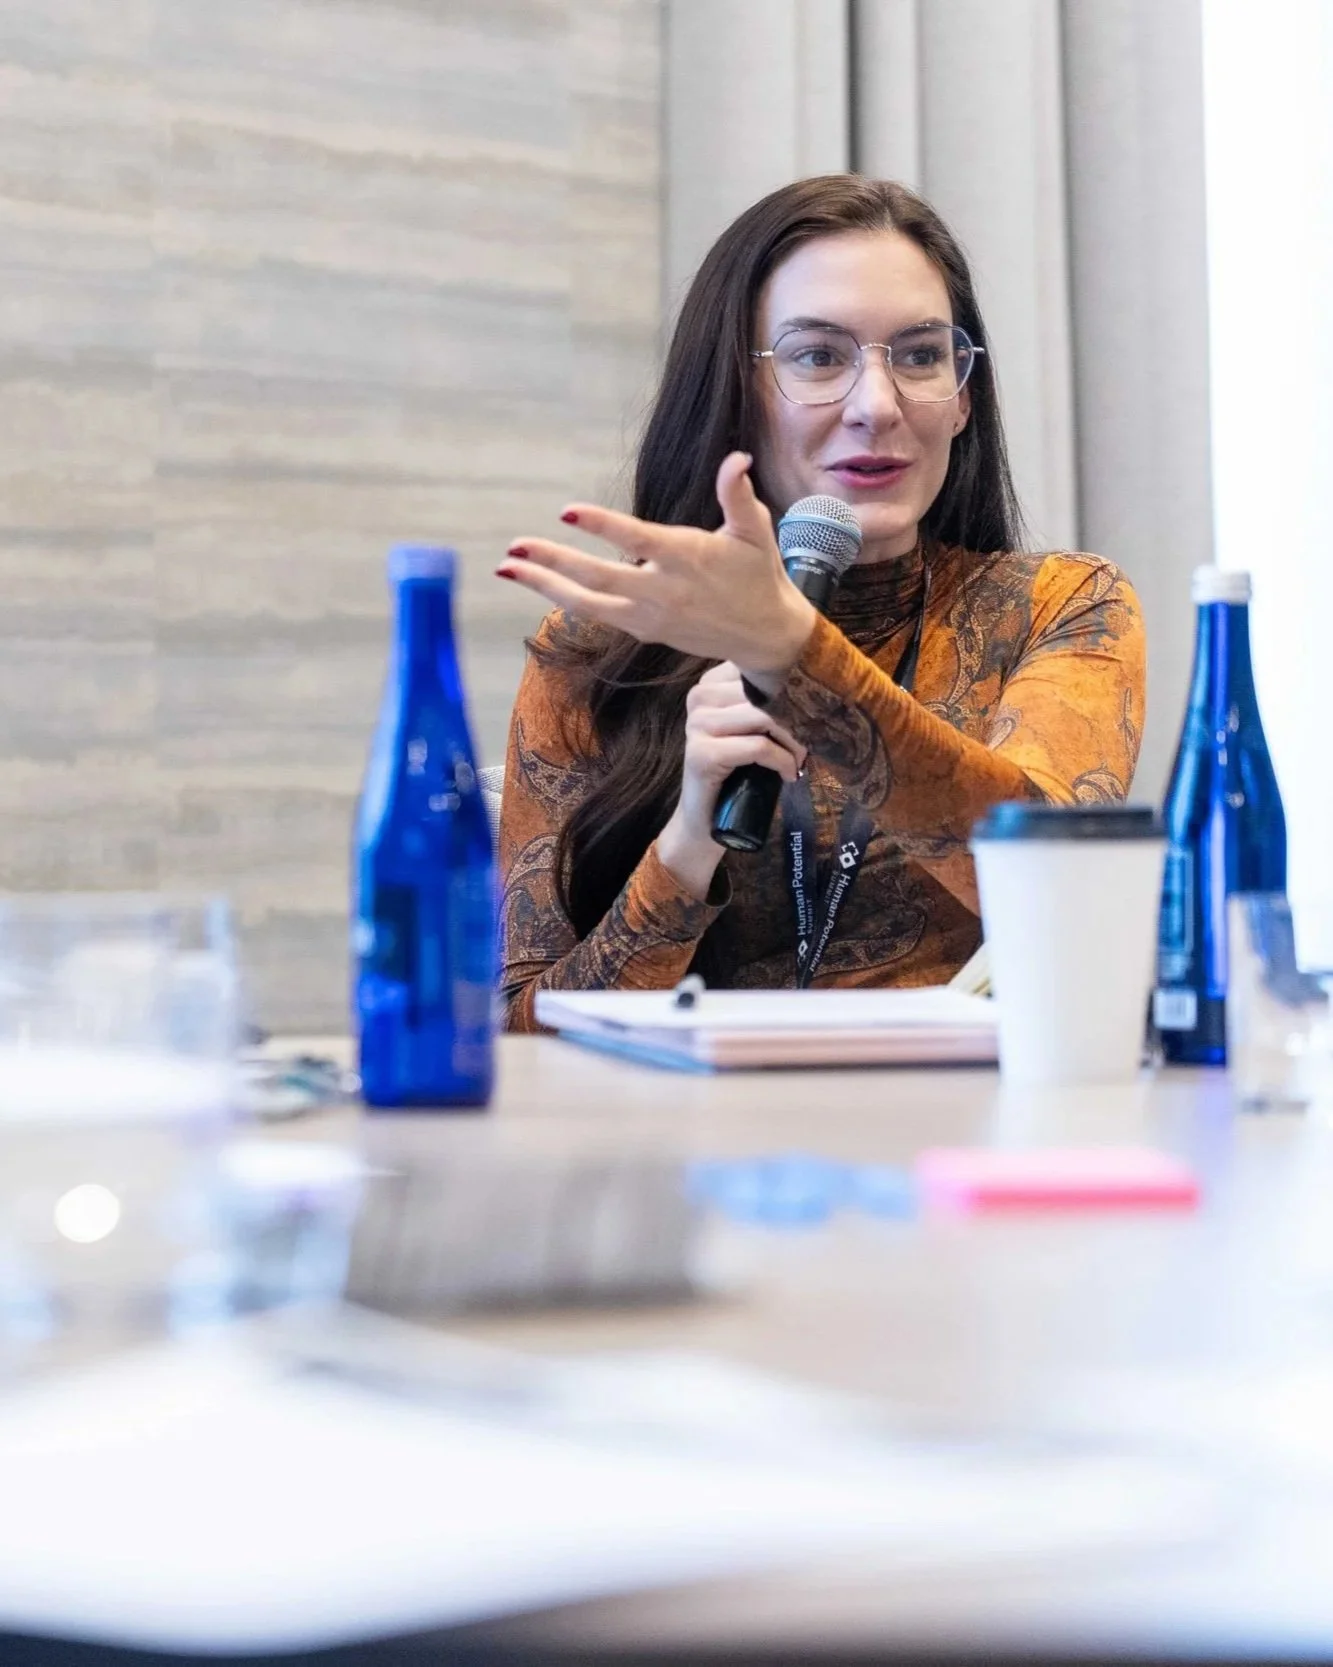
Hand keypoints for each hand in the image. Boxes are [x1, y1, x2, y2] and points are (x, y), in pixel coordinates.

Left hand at [496, 451, 816, 680]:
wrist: (765, 635)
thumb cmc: (758, 574)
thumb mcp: (755, 530)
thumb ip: (737, 494)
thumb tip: (736, 458)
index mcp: (686, 558)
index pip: (636, 539)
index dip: (601, 525)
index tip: (567, 511)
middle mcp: (662, 591)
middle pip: (597, 577)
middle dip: (552, 562)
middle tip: (514, 548)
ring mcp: (650, 615)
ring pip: (588, 602)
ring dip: (544, 585)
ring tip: (507, 568)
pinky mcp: (644, 629)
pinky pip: (598, 614)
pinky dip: (565, 599)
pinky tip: (538, 582)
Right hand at [655, 662, 806, 899]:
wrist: (705, 821)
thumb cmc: (738, 773)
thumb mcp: (755, 730)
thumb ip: (770, 702)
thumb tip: (822, 684)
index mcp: (710, 684)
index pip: (760, 667)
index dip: (793, 689)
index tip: (812, 713)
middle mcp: (699, 697)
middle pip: (765, 691)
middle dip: (797, 717)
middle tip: (811, 743)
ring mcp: (697, 725)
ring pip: (764, 716)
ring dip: (793, 741)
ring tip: (800, 760)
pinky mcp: (702, 754)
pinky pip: (758, 747)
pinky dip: (782, 761)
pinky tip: (789, 775)